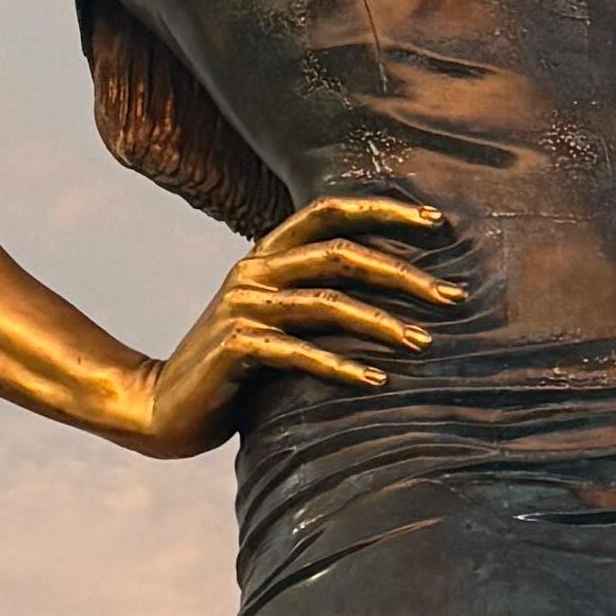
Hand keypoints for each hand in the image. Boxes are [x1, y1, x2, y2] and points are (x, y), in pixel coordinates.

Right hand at [126, 194, 457, 456]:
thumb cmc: (234, 366)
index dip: (384, 209)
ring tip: (424, 342)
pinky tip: (377, 381)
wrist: (162, 406)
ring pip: (327, 303)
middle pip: (341, 255)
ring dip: (382, 323)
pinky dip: (342, 367)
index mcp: (265, 254)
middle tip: (452, 296)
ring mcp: (243, 307)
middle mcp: (254, 271)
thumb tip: (388, 286)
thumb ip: (312, 295)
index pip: (329, 211)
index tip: (437, 221)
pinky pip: (300, 353)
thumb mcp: (273, 318)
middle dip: (402, 273)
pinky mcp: (237, 348)